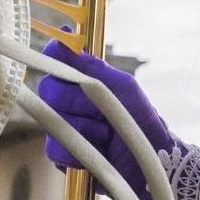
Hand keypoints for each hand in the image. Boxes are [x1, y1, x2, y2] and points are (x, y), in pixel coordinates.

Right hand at [37, 36, 177, 199]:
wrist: (152, 165)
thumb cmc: (142, 121)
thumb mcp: (124, 88)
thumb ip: (93, 66)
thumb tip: (66, 33)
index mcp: (84, 78)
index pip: (54, 58)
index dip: (53, 58)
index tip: (65, 66)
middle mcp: (68, 100)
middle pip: (47, 89)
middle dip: (75, 101)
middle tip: (100, 111)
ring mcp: (62, 127)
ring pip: (50, 119)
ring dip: (81, 129)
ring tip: (106, 135)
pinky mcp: (62, 156)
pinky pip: (54, 149)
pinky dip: (76, 152)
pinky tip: (96, 153)